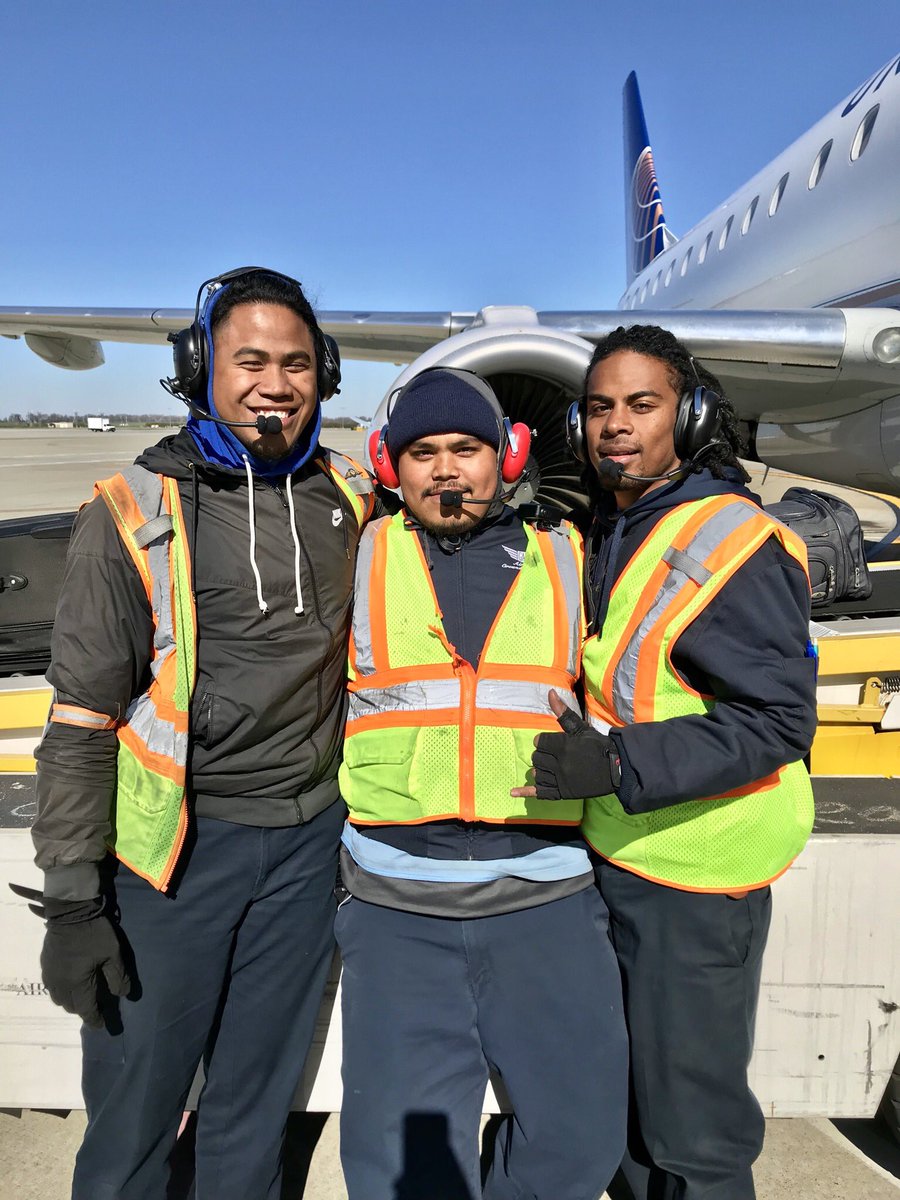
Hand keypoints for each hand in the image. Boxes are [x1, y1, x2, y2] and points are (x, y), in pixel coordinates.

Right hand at [10, 883, 130, 1027]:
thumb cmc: (95, 932)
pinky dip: (61, 990)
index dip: (94, 1019)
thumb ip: (118, 976)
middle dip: (83, 1009)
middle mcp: (60, 984)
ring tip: (83, 995)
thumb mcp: (113, 953)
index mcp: (78, 983)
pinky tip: (70, 981)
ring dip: (70, 1000)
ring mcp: (50, 974)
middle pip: (70, 1006)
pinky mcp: (46, 963)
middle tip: (95, 1006)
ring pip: (58, 998)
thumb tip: (124, 995)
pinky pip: (51, 986)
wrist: (71, 910)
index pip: (86, 1010)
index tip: (102, 1025)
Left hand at [511, 689, 620, 799]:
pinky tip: (513, 792)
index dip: (544, 741)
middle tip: (556, 755)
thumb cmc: (598, 745)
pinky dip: (526, 792)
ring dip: (542, 769)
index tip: (552, 742)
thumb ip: (563, 712)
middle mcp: (560, 764)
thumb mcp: (580, 727)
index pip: (539, 742)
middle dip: (543, 755)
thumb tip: (550, 692)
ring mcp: (561, 780)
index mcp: (563, 746)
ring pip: (538, 773)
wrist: (615, 768)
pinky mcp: (563, 793)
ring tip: (552, 767)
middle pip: (536, 758)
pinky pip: (540, 793)